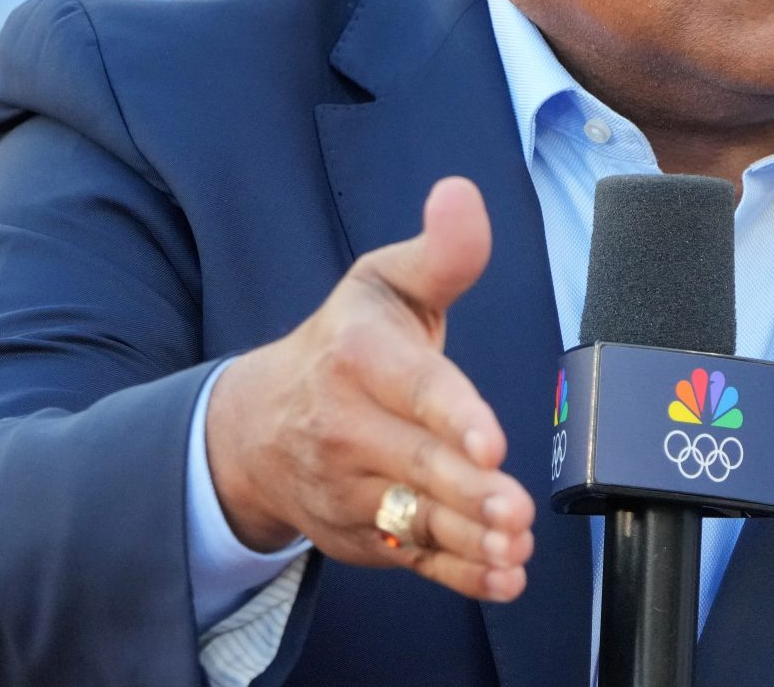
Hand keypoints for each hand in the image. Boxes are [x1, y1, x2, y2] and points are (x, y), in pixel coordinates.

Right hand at [205, 177, 534, 602]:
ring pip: (415, 520)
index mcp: (357, 356)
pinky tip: (501, 579)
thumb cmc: (346, 340)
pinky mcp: (361, 534)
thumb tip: (461, 194)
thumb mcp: (384, 282)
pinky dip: (457, 575)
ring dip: (469, 539)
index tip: (491, 441)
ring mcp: (350, 488)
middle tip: (516, 509)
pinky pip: (412, 559)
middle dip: (469, 492)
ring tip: (515, 546)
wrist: (257, 423)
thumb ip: (440, 251)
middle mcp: (346, 426)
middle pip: (417, 464)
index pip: (412, 387)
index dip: (452, 415)